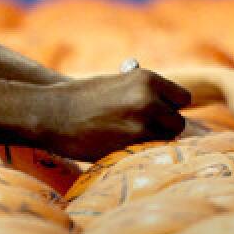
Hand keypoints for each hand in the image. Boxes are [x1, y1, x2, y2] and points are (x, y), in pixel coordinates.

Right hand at [42, 69, 191, 160]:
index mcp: (148, 79)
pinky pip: (149, 153)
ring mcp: (142, 125)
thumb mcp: (119, 83)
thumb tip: (169, 103)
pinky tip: (123, 146)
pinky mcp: (131, 146)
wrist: (52, 113)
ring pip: (166, 140)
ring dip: (154, 141)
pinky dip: (141, 152)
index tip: (161, 112)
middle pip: (178, 122)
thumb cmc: (83, 97)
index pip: (182, 98)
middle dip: (164, 127)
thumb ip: (144, 92)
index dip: (171, 107)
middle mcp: (150, 100)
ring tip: (131, 137)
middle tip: (144, 129)